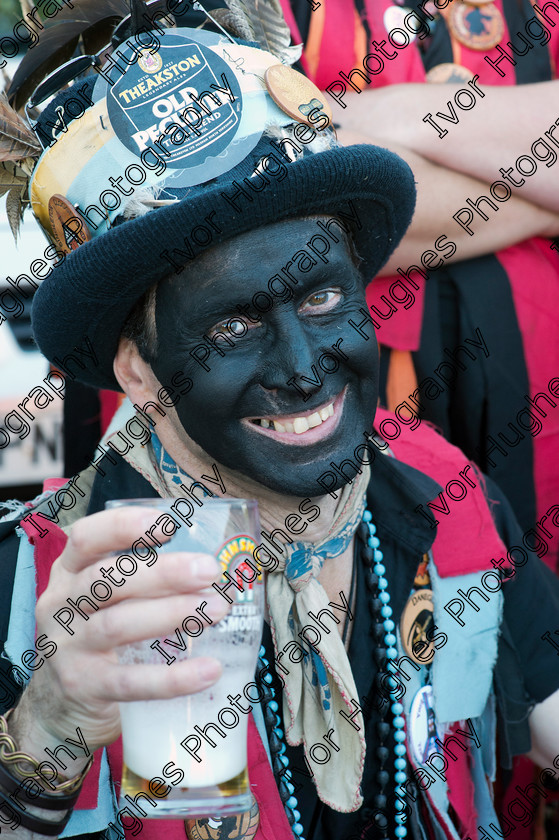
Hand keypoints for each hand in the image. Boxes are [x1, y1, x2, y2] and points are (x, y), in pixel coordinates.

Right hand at [11, 506, 227, 757]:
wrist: (58, 705)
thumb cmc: (96, 633)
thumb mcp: (102, 597)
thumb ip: (139, 577)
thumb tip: (210, 560)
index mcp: (68, 571)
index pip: (86, 537)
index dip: (124, 527)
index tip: (169, 524)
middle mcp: (61, 604)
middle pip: (107, 579)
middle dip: (163, 571)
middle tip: (209, 570)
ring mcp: (68, 647)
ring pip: (118, 624)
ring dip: (173, 614)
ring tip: (216, 609)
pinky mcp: (84, 687)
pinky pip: (131, 682)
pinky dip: (173, 677)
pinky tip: (209, 669)